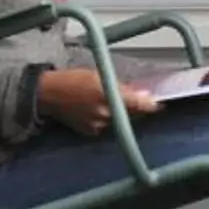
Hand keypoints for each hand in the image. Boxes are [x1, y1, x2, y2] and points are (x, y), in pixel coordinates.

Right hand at [36, 67, 157, 136]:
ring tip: (110, 102)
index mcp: (107, 95)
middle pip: (131, 115)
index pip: (137, 105)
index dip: (151, 106)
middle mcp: (103, 113)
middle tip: (140, 101)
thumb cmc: (73, 80)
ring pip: (119, 121)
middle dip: (136, 109)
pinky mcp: (90, 133)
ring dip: (122, 114)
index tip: (160, 105)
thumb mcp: (99, 75)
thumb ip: (122, 87)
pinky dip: (108, 119)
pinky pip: (107, 126)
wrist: (48, 95)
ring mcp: (96, 125)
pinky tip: (99, 110)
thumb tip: (143, 94)